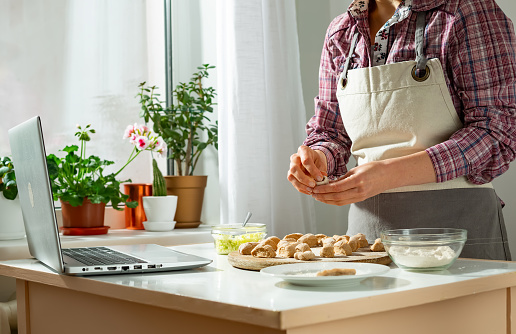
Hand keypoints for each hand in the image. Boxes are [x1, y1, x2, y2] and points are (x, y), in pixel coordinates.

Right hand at [287, 145, 326, 194]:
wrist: (313, 160)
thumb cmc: (317, 160)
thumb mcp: (321, 162)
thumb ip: (321, 170)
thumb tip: (321, 179)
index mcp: (303, 150)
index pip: (306, 160)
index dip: (313, 170)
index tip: (320, 178)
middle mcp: (295, 158)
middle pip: (295, 168)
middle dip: (304, 178)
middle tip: (313, 185)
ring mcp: (291, 166)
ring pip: (291, 176)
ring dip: (301, 185)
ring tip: (311, 190)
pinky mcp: (291, 175)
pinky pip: (293, 182)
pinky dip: (301, 188)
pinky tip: (308, 191)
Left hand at [311, 151, 435, 205]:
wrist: (390, 174)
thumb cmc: (374, 168)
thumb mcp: (357, 169)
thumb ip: (343, 178)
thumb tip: (328, 184)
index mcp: (357, 180)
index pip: (336, 188)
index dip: (324, 189)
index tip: (314, 188)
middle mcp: (359, 190)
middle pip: (336, 197)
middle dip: (323, 196)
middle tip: (312, 193)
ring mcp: (361, 196)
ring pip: (340, 202)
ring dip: (327, 201)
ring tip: (318, 197)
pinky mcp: (361, 198)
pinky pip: (345, 202)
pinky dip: (335, 201)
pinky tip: (328, 198)